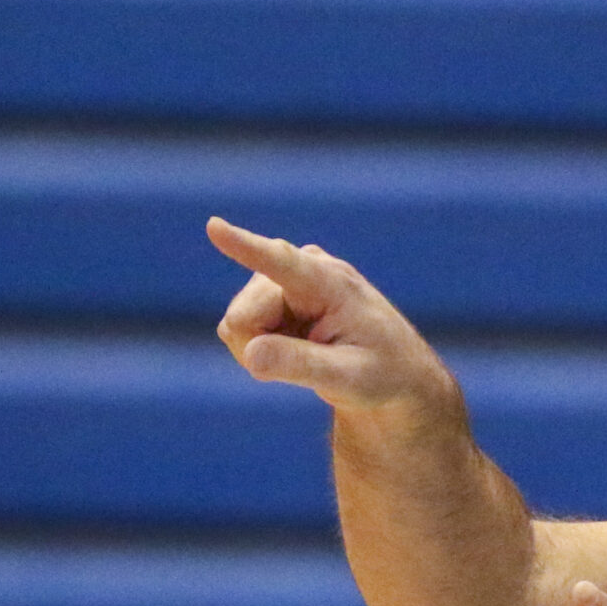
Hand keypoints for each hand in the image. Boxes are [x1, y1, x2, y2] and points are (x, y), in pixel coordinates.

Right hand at [207, 217, 463, 430]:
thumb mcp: (349, 378)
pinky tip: (294, 349)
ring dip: (261, 350)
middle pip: (244, 315)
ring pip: (236, 324)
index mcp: (330, 283)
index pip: (281, 262)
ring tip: (308, 355)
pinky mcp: (269, 295)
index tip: (214, 227)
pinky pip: (237, 329)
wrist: (392, 372)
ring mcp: (282, 281)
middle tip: (310, 364)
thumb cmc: (380, 374)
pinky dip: (258, 349)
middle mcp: (302, 269)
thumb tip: (251, 354)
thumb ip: (301, 365)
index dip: (246, 246)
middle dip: (261, 348)